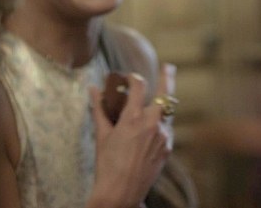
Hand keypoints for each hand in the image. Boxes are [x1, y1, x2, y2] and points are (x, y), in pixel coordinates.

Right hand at [88, 66, 174, 207]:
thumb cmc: (107, 165)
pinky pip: (165, 130)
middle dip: (167, 77)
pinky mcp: (168, 148)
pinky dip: (158, 126)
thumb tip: (92, 90)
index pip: (139, 86)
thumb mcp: (102, 135)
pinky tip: (148, 133)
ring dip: (159, 108)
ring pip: (166, 114)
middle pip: (165, 94)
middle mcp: (152, 124)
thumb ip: (99, 109)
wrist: (121, 193)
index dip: (134, 77)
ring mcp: (163, 136)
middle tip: (168, 67)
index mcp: (133, 118)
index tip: (130, 76)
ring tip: (151, 108)